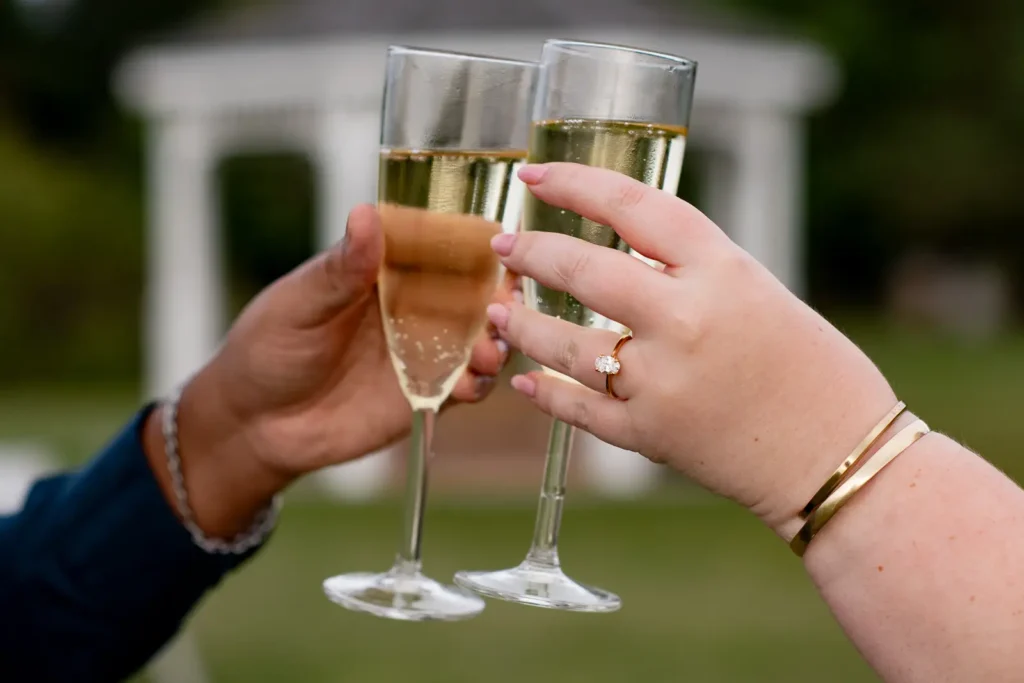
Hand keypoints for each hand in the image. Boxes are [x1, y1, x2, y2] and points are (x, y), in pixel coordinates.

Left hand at [145, 205, 511, 536]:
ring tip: (486, 352)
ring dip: (494, 340)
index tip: (496, 246)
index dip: (471, 243)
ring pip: (478, 337)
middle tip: (504, 305)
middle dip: (496, 295)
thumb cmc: (266, 351)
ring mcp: (423, 349)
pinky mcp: (427, 392)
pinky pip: (466, 384)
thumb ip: (340, 271)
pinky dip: (478, 383)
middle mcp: (412, 305)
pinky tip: (470, 385)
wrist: (255, 427)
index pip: (438, 245)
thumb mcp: (297, 306)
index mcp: (384, 269)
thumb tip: (366, 215)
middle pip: (471, 291)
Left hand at [488, 163, 897, 535]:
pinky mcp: (648, 436)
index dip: (574, 182)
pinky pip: (576, 409)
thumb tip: (615, 253)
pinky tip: (526, 380)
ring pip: (562, 343)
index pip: (631, 205)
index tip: (533, 173)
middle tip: (504, 244)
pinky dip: (546, 392)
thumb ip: (686, 269)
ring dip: (520, 324)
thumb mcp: (756, 290)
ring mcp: (662, 382)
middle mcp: (684, 320)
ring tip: (498, 312)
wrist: (839, 456)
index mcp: (721, 270)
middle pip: (581, 268)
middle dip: (530, 251)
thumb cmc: (811, 367)